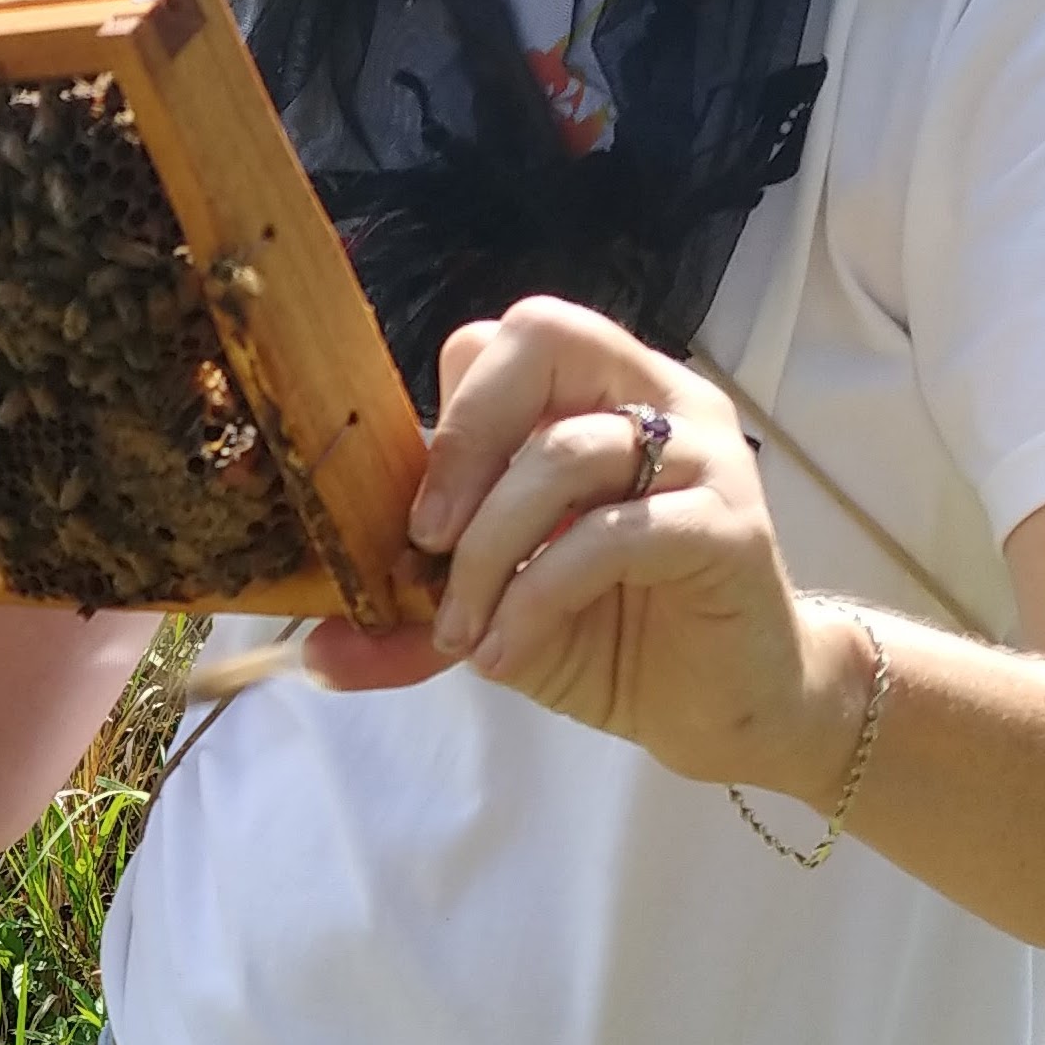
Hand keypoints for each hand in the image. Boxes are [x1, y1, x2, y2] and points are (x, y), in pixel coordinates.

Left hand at [305, 295, 871, 802]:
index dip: (447, 412)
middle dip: (464, 437)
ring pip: (567, 449)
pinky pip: (615, 534)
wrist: (722, 708)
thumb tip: (312, 649)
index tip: (413, 517)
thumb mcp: (490, 609)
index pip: (503, 338)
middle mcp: (657, 396)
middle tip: (424, 540)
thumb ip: (412, 613)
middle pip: (545, 335)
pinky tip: (506, 652)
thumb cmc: (607, 629)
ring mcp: (704, 454)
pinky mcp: (732, 526)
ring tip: (461, 632)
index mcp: (596, 389)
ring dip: (488, 550)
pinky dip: (539, 594)